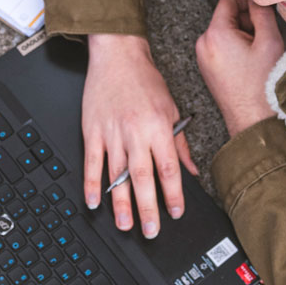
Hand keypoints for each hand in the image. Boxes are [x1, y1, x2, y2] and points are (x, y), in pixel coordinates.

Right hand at [83, 34, 197, 236]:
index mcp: (158, 127)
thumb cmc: (145, 80)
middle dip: (147, 206)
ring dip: (120, 202)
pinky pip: (92, 162)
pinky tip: (95, 201)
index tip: (175, 212)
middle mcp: (135, 132)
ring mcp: (111, 133)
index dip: (172, 194)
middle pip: (142, 176)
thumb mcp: (172, 109)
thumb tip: (193, 171)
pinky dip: (92, 183)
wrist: (117, 54)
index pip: (168, 168)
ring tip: (125, 224)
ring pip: (116, 174)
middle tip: (150, 230)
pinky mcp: (92, 130)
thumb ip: (181, 143)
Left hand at [195, 0, 281, 135]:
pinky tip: (250, 64)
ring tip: (257, 55)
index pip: (228, 0)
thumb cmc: (261, 86)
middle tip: (263, 39)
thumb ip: (262, 13)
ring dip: (244, 36)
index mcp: (215, 34)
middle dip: (247, 22)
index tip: (262, 15)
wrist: (254, 120)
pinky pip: (222, 47)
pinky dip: (237, 49)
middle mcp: (203, 44)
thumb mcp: (269, 41)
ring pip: (226, 32)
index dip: (248, 3)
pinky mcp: (208, 68)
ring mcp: (203, 57)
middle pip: (226, 16)